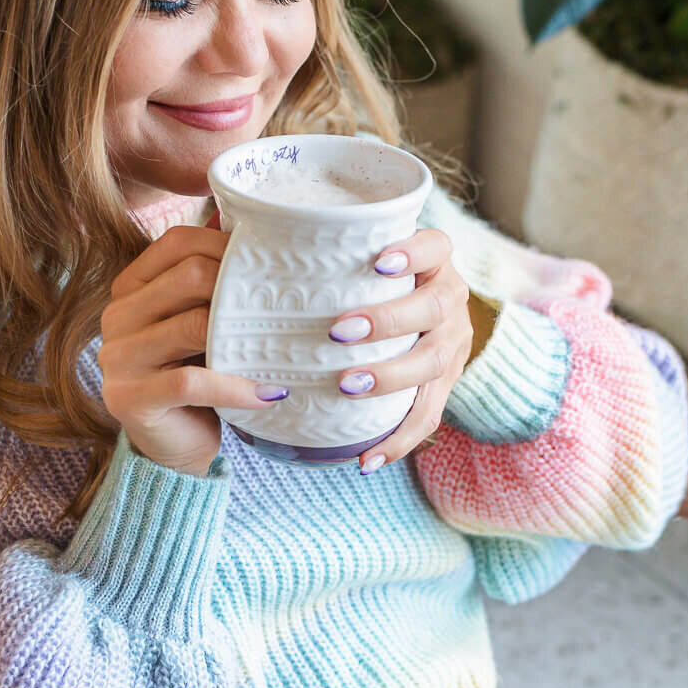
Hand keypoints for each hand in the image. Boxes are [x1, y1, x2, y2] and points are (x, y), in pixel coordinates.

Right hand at [98, 221, 289, 476]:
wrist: (174, 448)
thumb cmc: (196, 376)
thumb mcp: (200, 325)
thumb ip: (214, 287)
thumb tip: (272, 240)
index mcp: (130, 288)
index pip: (178, 243)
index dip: (227, 244)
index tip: (272, 260)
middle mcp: (115, 317)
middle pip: (189, 276)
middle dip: (241, 287)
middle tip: (284, 303)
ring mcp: (117, 358)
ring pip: (192, 325)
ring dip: (243, 335)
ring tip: (280, 345)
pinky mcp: (130, 399)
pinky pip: (192, 382)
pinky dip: (237, 387)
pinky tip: (270, 393)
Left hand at [329, 229, 472, 473]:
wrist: (419, 317)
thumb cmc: (366, 280)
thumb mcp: (359, 256)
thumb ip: (323, 248)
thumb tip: (234, 228)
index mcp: (434, 261)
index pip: (436, 246)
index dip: (413, 252)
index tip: (378, 261)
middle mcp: (451, 299)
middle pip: (434, 307)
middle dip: (388, 320)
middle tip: (339, 331)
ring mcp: (453, 343)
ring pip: (434, 362)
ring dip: (390, 377)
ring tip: (346, 386)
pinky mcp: (445, 385)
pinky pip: (427, 416)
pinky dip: (397, 440)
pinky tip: (366, 460)